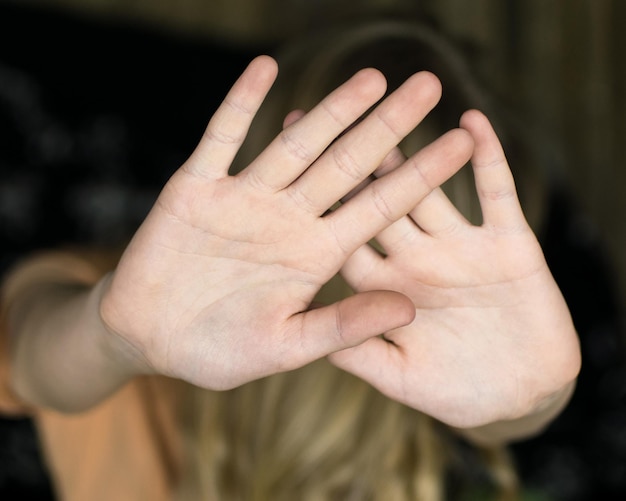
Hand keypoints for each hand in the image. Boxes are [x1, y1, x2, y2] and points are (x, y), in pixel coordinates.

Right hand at [99, 56, 472, 389]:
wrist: (150, 337)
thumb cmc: (218, 350)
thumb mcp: (286, 346)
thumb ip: (342, 326)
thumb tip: (408, 308)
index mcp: (315, 254)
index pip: (379, 206)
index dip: (420, 175)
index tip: (462, 144)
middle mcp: (289, 219)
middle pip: (347, 163)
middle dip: (388, 126)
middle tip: (429, 85)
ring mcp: (244, 198)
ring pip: (295, 144)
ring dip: (330, 110)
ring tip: (371, 77)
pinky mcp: (198, 187)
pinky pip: (222, 137)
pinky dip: (241, 104)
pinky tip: (265, 69)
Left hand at [329, 109, 580, 429]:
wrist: (519, 396)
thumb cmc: (456, 393)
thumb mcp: (399, 377)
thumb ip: (357, 350)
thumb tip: (308, 330)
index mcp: (385, 284)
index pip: (343, 231)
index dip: (316, 198)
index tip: (287, 158)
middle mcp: (417, 257)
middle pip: (378, 197)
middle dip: (354, 155)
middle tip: (322, 108)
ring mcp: (462, 247)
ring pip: (431, 187)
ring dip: (414, 148)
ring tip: (395, 100)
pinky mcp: (510, 245)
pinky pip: (497, 195)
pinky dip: (488, 160)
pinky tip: (472, 124)